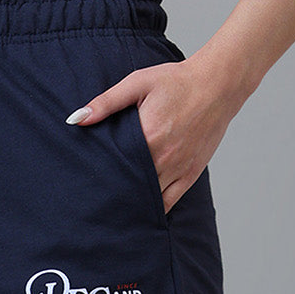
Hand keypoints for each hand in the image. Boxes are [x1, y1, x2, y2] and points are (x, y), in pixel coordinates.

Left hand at [67, 53, 245, 213]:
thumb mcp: (138, 83)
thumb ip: (106, 102)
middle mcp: (162, 158)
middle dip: (112, 194)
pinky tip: (139, 212)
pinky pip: (168, 202)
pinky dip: (153, 209)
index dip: (99, 178)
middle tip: (94, 202)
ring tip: (112, 210)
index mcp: (147, 137)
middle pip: (129, 187)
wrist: (217, 84)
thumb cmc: (177, 81)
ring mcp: (177, 169)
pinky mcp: (190, 175)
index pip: (114, 168)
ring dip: (131, 204)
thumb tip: (76, 119)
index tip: (85, 185)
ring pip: (148, 199)